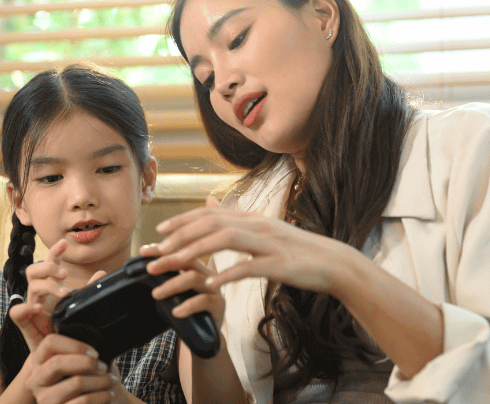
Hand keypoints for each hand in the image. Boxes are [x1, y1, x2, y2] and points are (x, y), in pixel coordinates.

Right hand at [11, 240, 105, 351]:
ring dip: (47, 285)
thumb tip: (102, 272)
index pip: (50, 265)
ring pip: (31, 286)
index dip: (54, 253)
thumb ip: (89, 289)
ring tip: (63, 292)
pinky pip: (16, 312)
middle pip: (34, 270)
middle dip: (48, 267)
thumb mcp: (80, 306)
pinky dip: (24, 307)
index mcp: (52, 287)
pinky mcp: (25, 324)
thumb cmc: (68, 327)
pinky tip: (37, 307)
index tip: (64, 243)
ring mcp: (31, 307)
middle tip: (64, 274)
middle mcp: (39, 294)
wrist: (57, 355)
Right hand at [25, 333, 119, 403]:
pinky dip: (101, 396)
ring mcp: (44, 400)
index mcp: (40, 362)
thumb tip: (99, 341)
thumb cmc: (86, 381)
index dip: (75, 345)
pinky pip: (82, 401)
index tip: (95, 353)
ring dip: (100, 381)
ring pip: (75, 383)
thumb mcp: (78, 364)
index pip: (50, 342)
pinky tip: (108, 395)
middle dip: (87, 363)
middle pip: (57, 363)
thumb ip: (79, 353)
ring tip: (111, 381)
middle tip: (104, 367)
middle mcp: (36, 381)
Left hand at [138, 246, 225, 328]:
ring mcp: (214, 288)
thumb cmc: (187, 312)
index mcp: (195, 268)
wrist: (205, 336)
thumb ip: (164, 281)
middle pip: (188, 260)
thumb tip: (140, 269)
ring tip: (156, 294)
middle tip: (149, 268)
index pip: (179, 253)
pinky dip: (188, 305)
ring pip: (193, 278)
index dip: (161, 250)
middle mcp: (206, 274)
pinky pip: (204, 301)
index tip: (143, 251)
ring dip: (172, 285)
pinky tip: (176, 312)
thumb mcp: (174, 295)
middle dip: (167, 262)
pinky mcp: (219, 304)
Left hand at [141, 196, 350, 294]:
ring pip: (224, 240)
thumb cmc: (296, 250)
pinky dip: (227, 274)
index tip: (160, 232)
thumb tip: (210, 203)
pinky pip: (248, 267)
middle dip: (180, 237)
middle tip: (157, 253)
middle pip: (211, 224)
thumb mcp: (264, 229)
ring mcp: (268, 243)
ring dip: (196, 252)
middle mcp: (257, 225)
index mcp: (251, 218)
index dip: (183, 221)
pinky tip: (210, 285)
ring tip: (174, 265)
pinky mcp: (278, 264)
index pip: (210, 213)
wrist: (332, 262)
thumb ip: (235, 219)